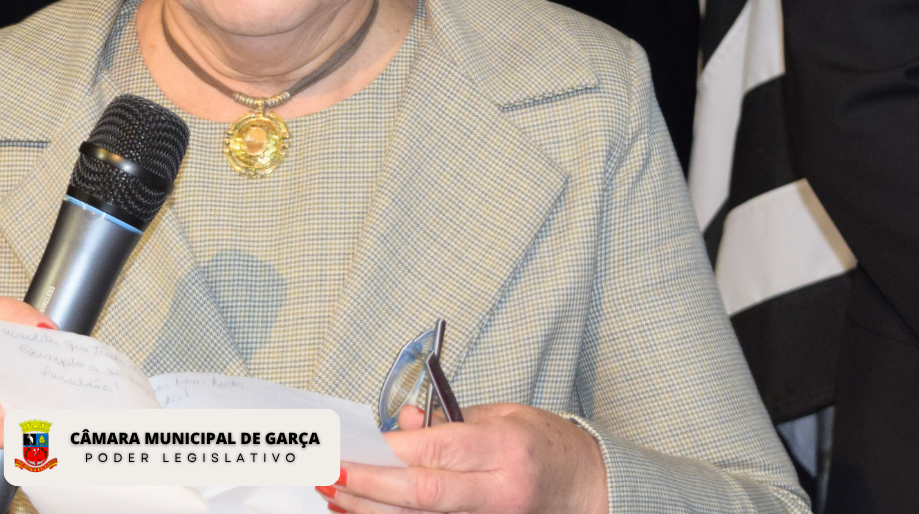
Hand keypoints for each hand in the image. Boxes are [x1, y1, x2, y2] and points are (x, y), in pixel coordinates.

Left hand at [320, 403, 607, 513]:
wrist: (590, 488)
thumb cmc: (547, 445)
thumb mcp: (505, 414)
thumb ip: (450, 421)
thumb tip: (402, 426)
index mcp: (505, 448)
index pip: (437, 451)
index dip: (388, 452)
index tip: (350, 447)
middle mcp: (498, 491)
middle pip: (422, 495)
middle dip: (368, 487)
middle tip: (328, 475)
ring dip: (371, 511)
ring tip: (333, 496)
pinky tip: (365, 513)